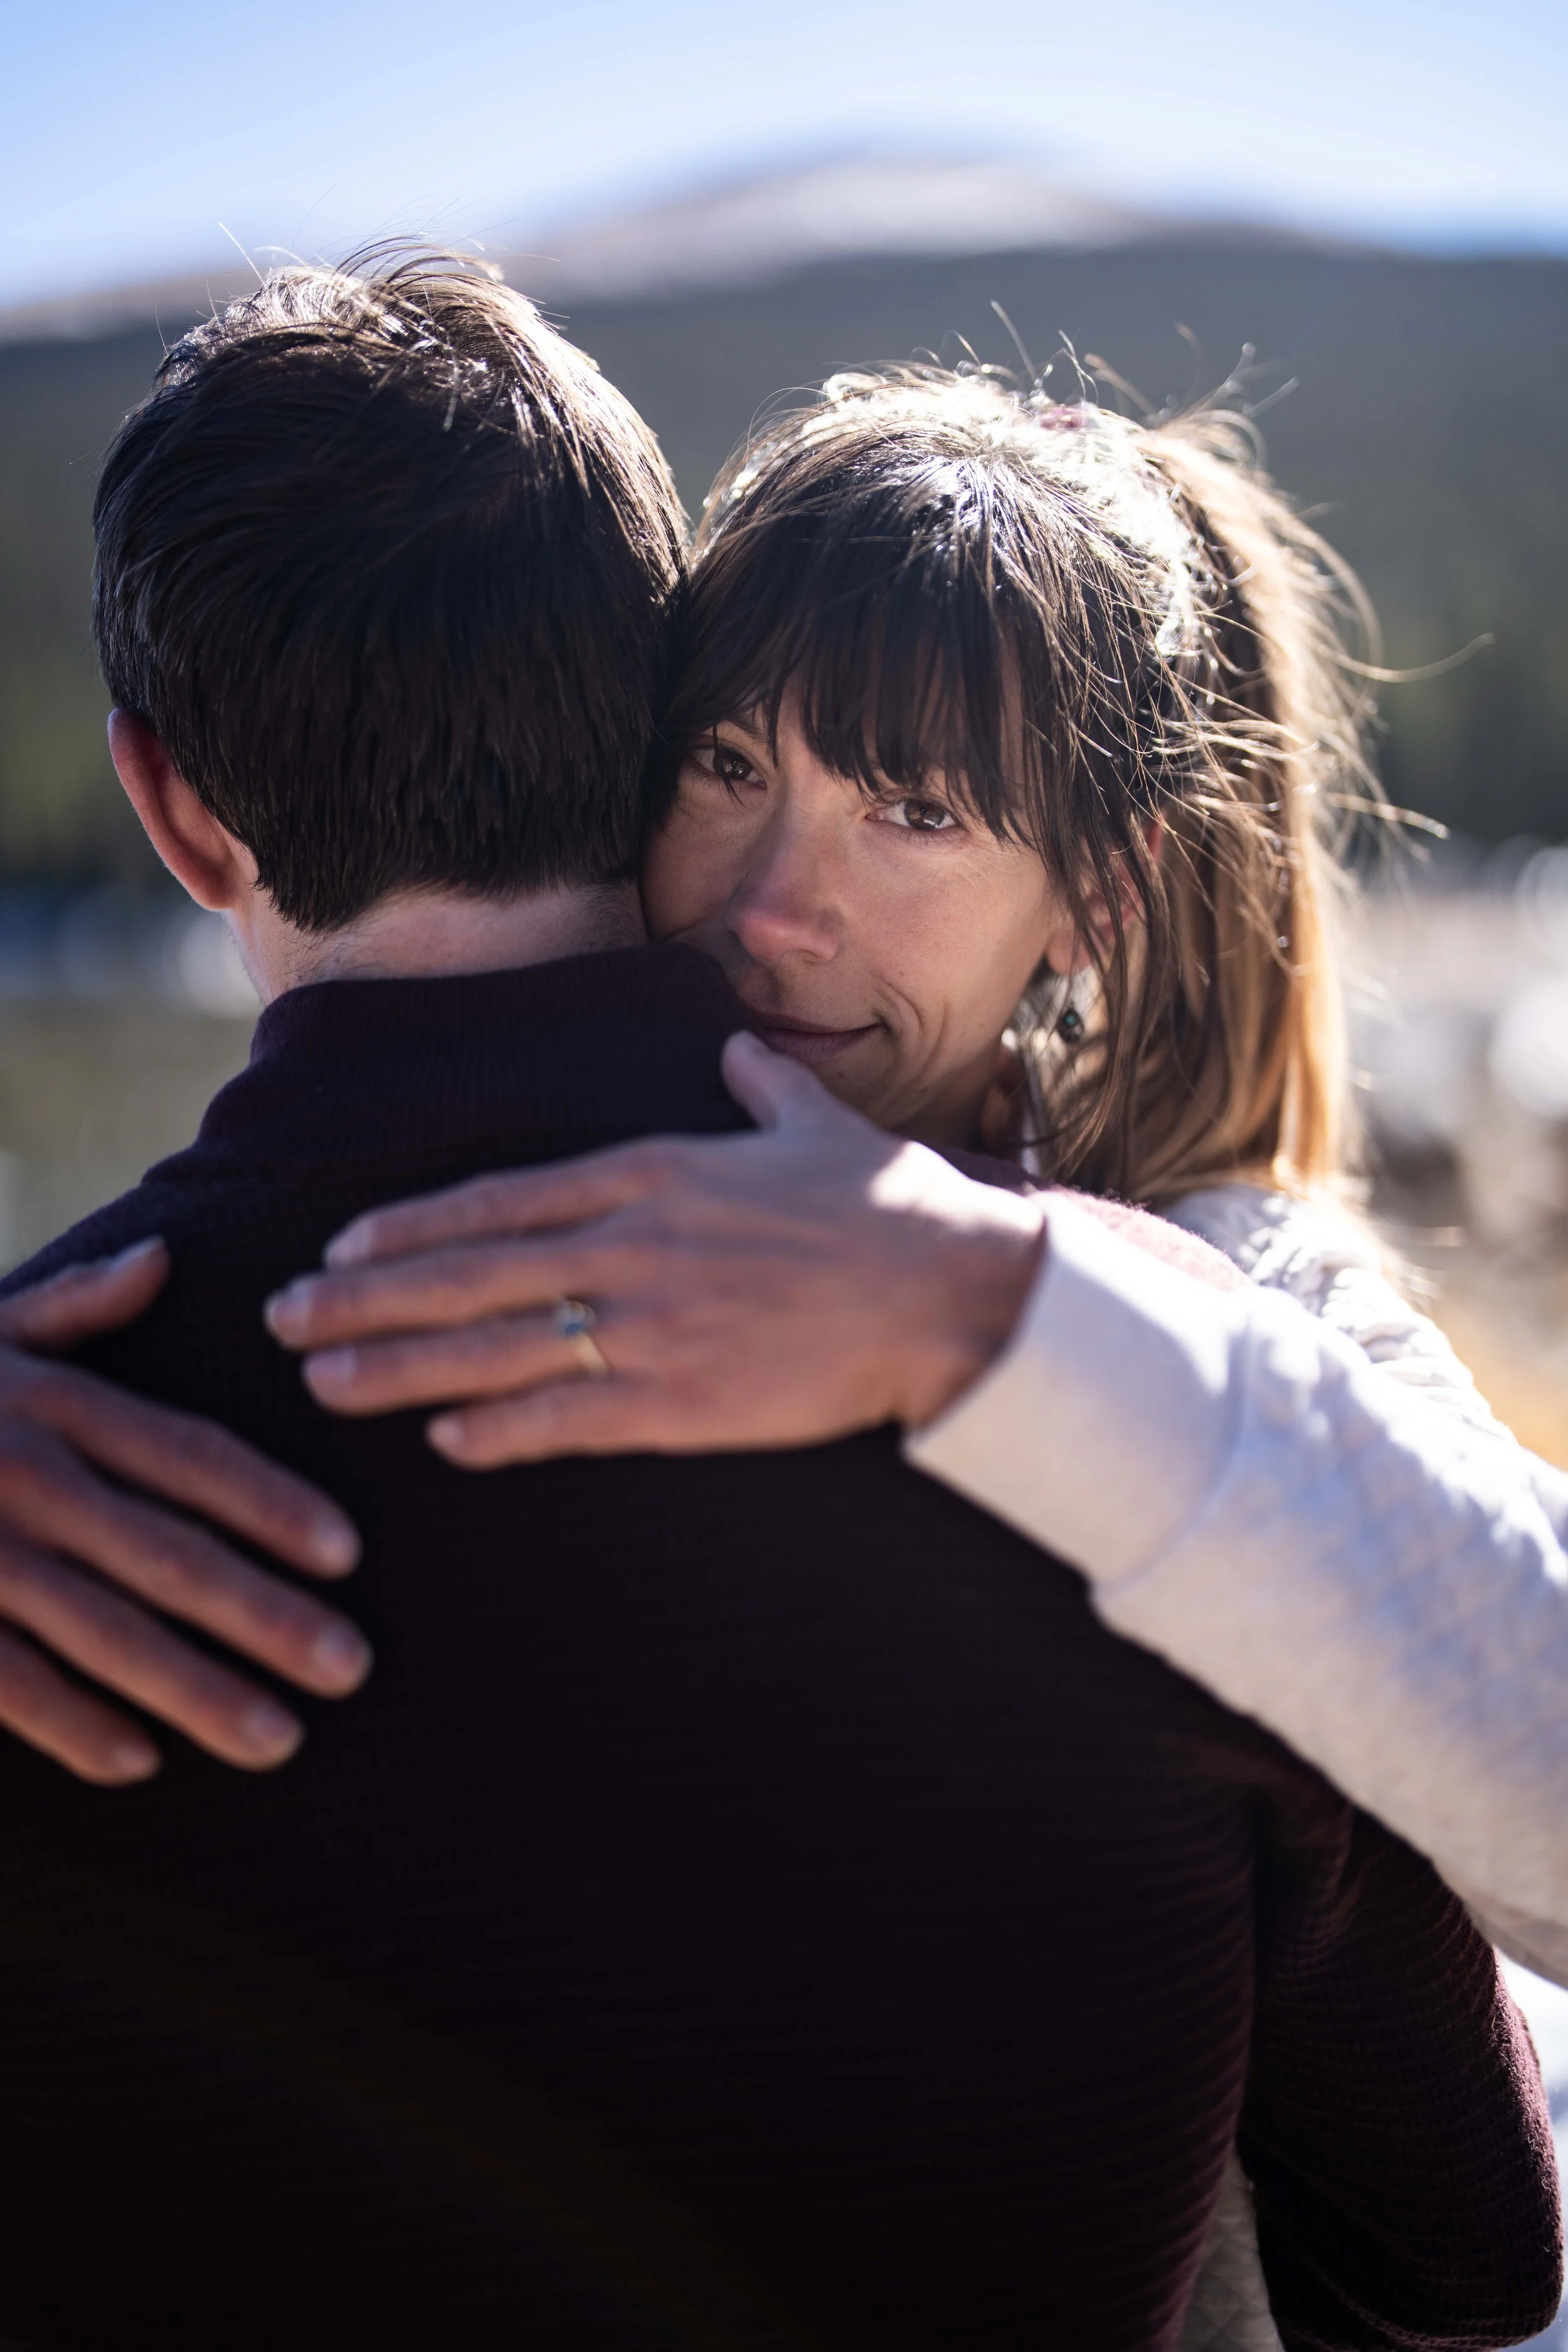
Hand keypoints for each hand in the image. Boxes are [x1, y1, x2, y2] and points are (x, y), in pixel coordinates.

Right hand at [0, 1239, 367, 1783]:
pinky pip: (4, 1677)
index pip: (191, 1455)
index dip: (273, 1503)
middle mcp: (27, 1476)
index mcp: (56, 1405)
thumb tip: (162, 1262)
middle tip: (350, 1667)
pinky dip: (68, 1722)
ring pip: (101, 1629)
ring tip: (277, 1737)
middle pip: (168, 1554)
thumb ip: (77, 1305)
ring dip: (193, 1688)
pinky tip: (138, 1761)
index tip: (348, 1550)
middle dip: (265, 1616)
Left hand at [265, 1033, 1046, 1466]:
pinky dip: (498, 1428)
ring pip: (495, 1347)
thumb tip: (738, 1052)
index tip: (341, 1246)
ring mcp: (653, 1325)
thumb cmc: (891, 1208)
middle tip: (284, 1320)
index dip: (409, 1227)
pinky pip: (568, 1418)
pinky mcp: (685, 1402)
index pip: (499, 1199)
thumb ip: (760, 1088)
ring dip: (398, 1367)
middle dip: (364, 1298)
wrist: (956, 1294)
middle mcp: (634, 1243)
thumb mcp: (818, 1125)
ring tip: (324, 1384)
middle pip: (468, 1273)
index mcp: (655, 1172)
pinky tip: (442, 1439)